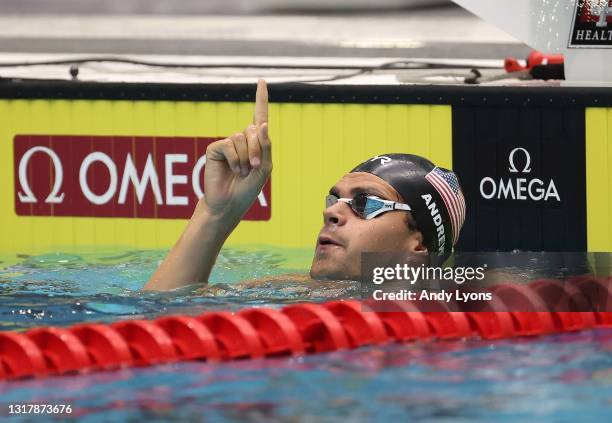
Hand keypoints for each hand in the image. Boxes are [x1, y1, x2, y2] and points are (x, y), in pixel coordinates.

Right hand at [202, 80, 271, 218]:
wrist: (229, 204)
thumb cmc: (247, 189)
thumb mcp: (264, 168)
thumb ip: (266, 146)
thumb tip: (262, 124)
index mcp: (256, 144)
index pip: (259, 117)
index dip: (260, 99)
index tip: (261, 81)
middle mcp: (241, 140)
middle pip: (254, 130)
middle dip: (257, 149)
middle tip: (254, 167)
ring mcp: (228, 144)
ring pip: (241, 138)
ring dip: (246, 157)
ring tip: (242, 172)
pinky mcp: (215, 149)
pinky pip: (228, 145)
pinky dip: (234, 159)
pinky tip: (233, 170)